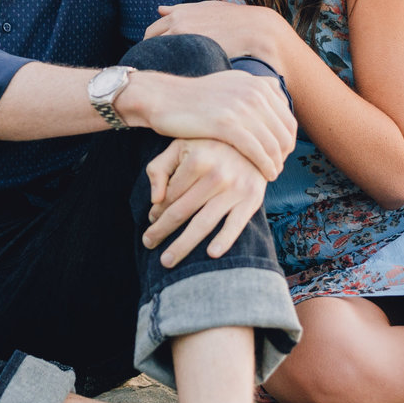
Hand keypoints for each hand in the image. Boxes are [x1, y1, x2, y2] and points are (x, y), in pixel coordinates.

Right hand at [120, 69, 294, 178]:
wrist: (163, 97)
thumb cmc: (195, 97)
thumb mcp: (230, 83)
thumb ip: (254, 88)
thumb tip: (277, 92)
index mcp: (256, 83)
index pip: (288, 117)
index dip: (288, 140)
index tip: (281, 154)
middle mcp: (253, 92)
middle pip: (284, 131)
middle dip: (284, 153)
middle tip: (278, 167)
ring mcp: (241, 107)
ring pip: (273, 143)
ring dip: (277, 163)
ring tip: (272, 174)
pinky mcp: (227, 124)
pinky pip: (257, 150)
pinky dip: (265, 165)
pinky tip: (265, 175)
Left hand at [142, 139, 268, 266]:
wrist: (255, 141)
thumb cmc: (210, 146)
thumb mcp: (181, 146)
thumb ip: (160, 167)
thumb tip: (155, 199)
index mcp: (197, 159)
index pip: (170, 194)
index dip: (157, 209)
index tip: (151, 218)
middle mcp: (216, 175)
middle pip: (181, 211)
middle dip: (161, 230)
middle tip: (148, 243)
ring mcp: (235, 189)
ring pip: (203, 223)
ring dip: (183, 244)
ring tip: (167, 261)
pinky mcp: (252, 199)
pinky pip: (236, 224)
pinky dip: (225, 240)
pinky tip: (211, 254)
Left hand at [145, 1, 285, 65]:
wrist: (257, 31)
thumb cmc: (234, 19)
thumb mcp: (207, 7)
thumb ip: (181, 8)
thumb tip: (159, 9)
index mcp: (178, 15)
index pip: (150, 33)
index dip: (151, 45)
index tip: (156, 56)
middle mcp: (177, 26)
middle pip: (149, 47)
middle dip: (150, 57)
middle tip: (157, 70)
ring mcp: (185, 43)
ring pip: (160, 59)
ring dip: (160, 67)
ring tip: (166, 79)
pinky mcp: (195, 59)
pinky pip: (175, 70)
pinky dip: (173, 75)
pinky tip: (179, 84)